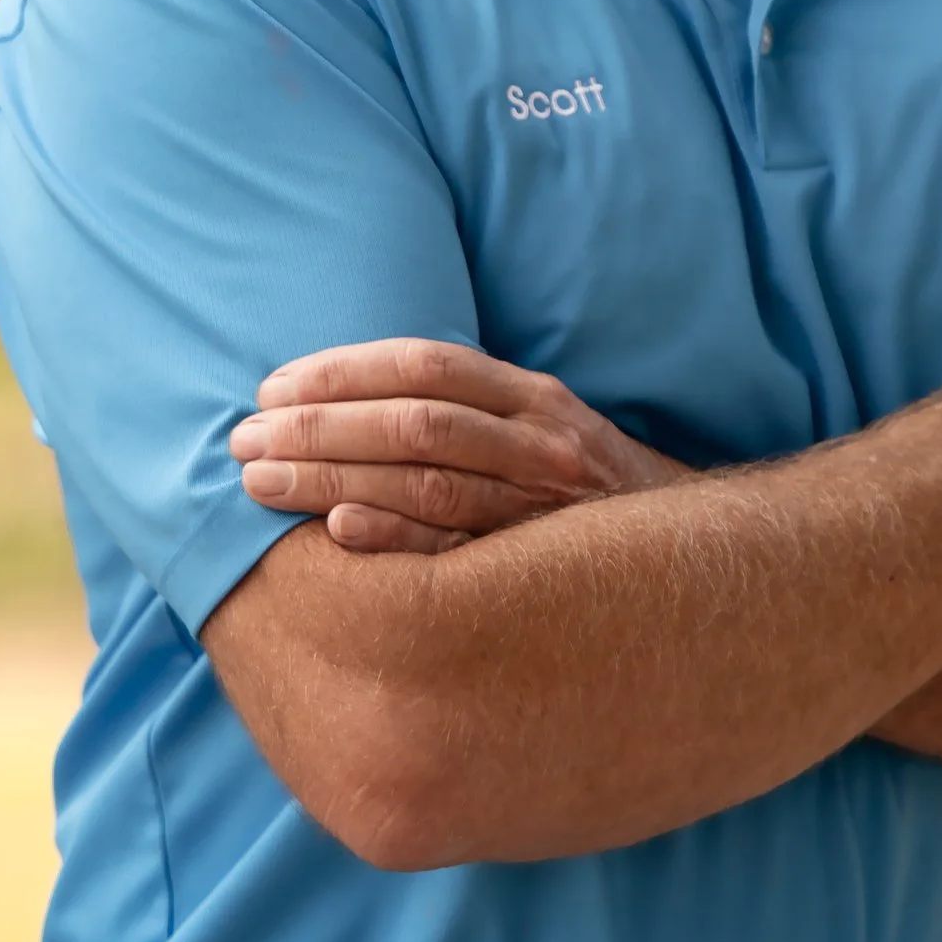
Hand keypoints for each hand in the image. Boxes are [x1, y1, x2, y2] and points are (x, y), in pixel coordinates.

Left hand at [232, 337, 690, 555]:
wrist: (698, 574)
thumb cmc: (588, 505)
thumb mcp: (544, 438)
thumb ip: (468, 417)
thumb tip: (344, 406)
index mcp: (535, 401)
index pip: (426, 367)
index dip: (343, 371)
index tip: (272, 387)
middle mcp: (545, 445)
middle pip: (414, 423)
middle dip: (319, 429)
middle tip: (243, 442)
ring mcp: (549, 510)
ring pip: (429, 483)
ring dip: (333, 480)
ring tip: (260, 486)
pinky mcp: (547, 574)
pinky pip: (461, 554)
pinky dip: (398, 540)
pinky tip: (339, 535)